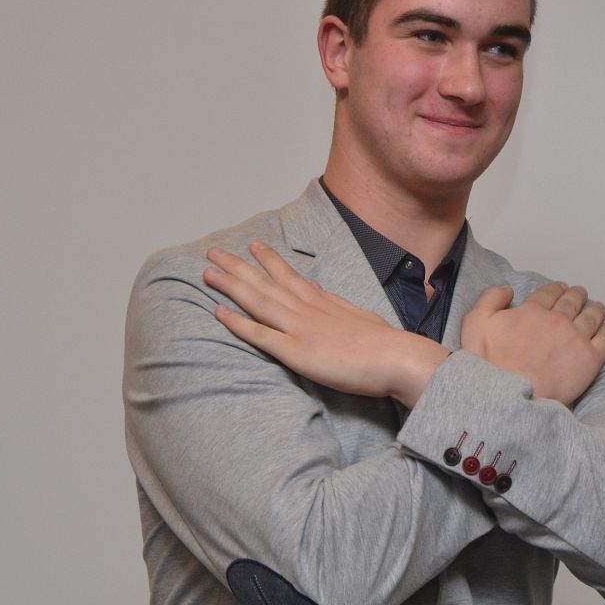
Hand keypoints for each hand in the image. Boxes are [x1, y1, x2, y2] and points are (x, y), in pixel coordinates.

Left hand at [203, 241, 448, 407]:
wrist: (397, 358)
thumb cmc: (384, 343)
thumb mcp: (358, 314)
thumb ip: (334, 303)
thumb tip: (318, 289)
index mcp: (323, 302)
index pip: (289, 276)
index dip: (268, 260)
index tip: (253, 246)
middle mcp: (306, 309)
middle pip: (265, 283)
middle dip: (237, 266)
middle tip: (214, 252)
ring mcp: (299, 328)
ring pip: (257, 301)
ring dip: (230, 285)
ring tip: (207, 272)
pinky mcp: (296, 352)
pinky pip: (259, 335)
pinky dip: (237, 323)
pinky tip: (219, 312)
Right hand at [460, 281, 604, 406]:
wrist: (509, 398)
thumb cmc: (490, 365)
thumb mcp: (476, 324)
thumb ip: (489, 299)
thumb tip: (506, 289)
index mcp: (532, 310)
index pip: (549, 293)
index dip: (556, 288)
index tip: (560, 289)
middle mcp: (557, 320)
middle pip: (573, 301)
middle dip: (577, 295)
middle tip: (580, 295)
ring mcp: (576, 339)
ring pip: (592, 316)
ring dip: (595, 309)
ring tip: (598, 308)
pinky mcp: (590, 359)